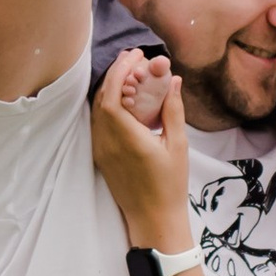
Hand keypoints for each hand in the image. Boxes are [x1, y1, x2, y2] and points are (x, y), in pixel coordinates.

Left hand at [92, 47, 192, 250]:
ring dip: (112, 88)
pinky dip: (110, 104)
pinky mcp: (101, 156)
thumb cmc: (169, 186)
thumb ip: (172, 110)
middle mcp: (107, 142)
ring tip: (132, 73)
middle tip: (136, 59)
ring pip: (98, 109)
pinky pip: (100, 123)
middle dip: (116, 74)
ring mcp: (101, 150)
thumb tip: (173, 81)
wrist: (153, 220)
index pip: (112, 94)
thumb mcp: (177, 146)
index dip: (120, 71)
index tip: (136, 56)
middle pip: (102, 98)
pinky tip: (126, 98)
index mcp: (126, 138)